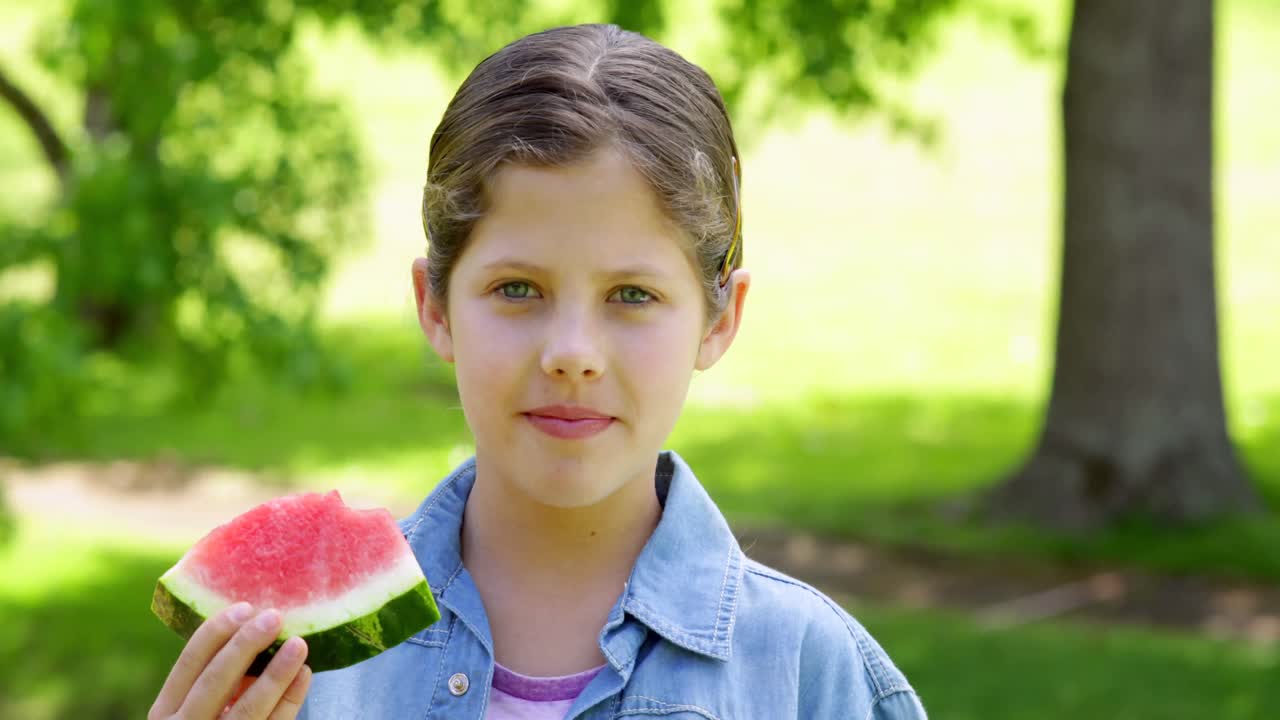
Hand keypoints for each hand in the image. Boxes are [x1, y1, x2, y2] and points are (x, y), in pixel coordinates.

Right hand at [149, 603, 311, 718]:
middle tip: (274, 617)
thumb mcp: (196, 709)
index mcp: (165, 712)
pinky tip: (304, 674)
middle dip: (245, 645)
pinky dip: (291, 700)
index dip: (216, 632)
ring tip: (298, 644)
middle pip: (215, 681)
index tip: (244, 607)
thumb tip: (252, 630)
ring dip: (275, 673)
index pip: (189, 664)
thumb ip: (215, 680)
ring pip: (247, 708)